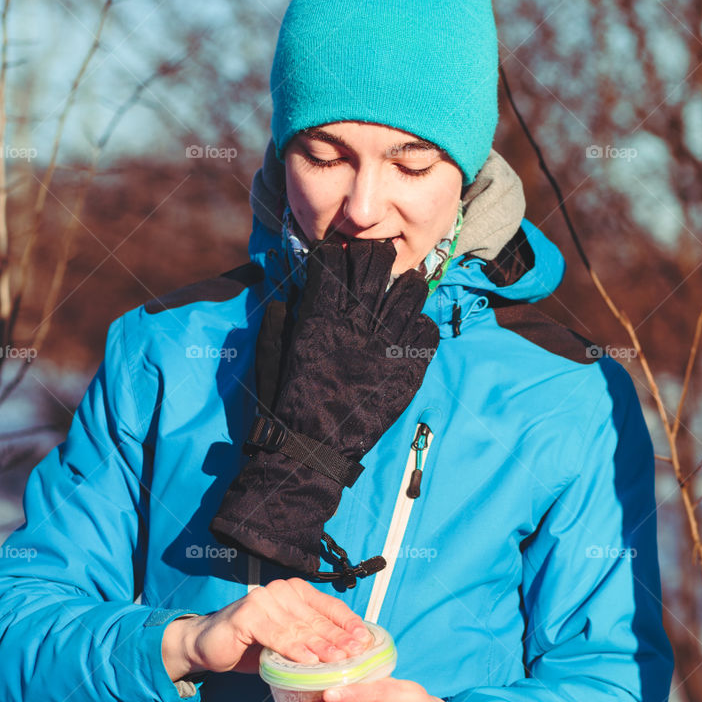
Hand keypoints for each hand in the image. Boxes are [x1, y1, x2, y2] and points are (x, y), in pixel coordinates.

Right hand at [161, 578, 369, 679]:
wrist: (208, 646)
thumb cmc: (253, 645)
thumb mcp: (289, 641)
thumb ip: (313, 639)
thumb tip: (351, 653)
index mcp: (296, 591)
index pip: (330, 607)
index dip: (350, 624)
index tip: (366, 641)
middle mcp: (281, 591)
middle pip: (318, 618)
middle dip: (340, 639)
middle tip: (357, 655)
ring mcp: (263, 600)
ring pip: (300, 628)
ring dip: (321, 646)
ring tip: (339, 661)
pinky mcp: (247, 615)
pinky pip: (277, 635)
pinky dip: (294, 649)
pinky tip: (309, 661)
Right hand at [209, 237, 439, 578]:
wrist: (312, 448)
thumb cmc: (285, 401)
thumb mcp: (273, 351)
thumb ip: (282, 317)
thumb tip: (294, 291)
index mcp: (320, 314)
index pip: (336, 258)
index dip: (338, 253)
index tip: (340, 258)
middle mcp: (357, 322)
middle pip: (378, 263)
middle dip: (376, 257)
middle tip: (377, 264)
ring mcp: (387, 344)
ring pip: (412, 290)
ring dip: (406, 287)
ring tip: (401, 293)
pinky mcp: (408, 368)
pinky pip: (427, 331)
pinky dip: (421, 327)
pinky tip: (410, 334)